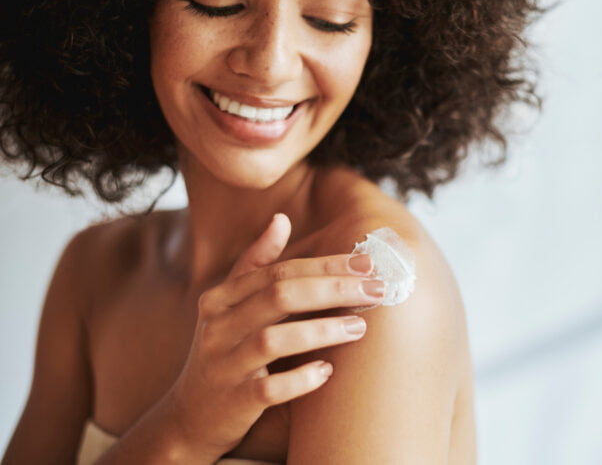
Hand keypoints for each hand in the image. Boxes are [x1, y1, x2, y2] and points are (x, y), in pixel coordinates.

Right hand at [161, 213, 381, 460]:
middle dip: (332, 289)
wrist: (189, 417)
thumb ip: (255, 264)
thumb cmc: (223, 352)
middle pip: (279, 296)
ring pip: (273, 340)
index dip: (325, 264)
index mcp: (221, 298)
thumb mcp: (230, 306)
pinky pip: (267, 390)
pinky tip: (327, 371)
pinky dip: (299, 379)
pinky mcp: (232, 403)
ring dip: (322, 330)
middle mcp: (218, 327)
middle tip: (376, 289)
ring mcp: (223, 366)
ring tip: (360, 326)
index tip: (367, 263)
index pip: (278, 271)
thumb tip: (281, 218)